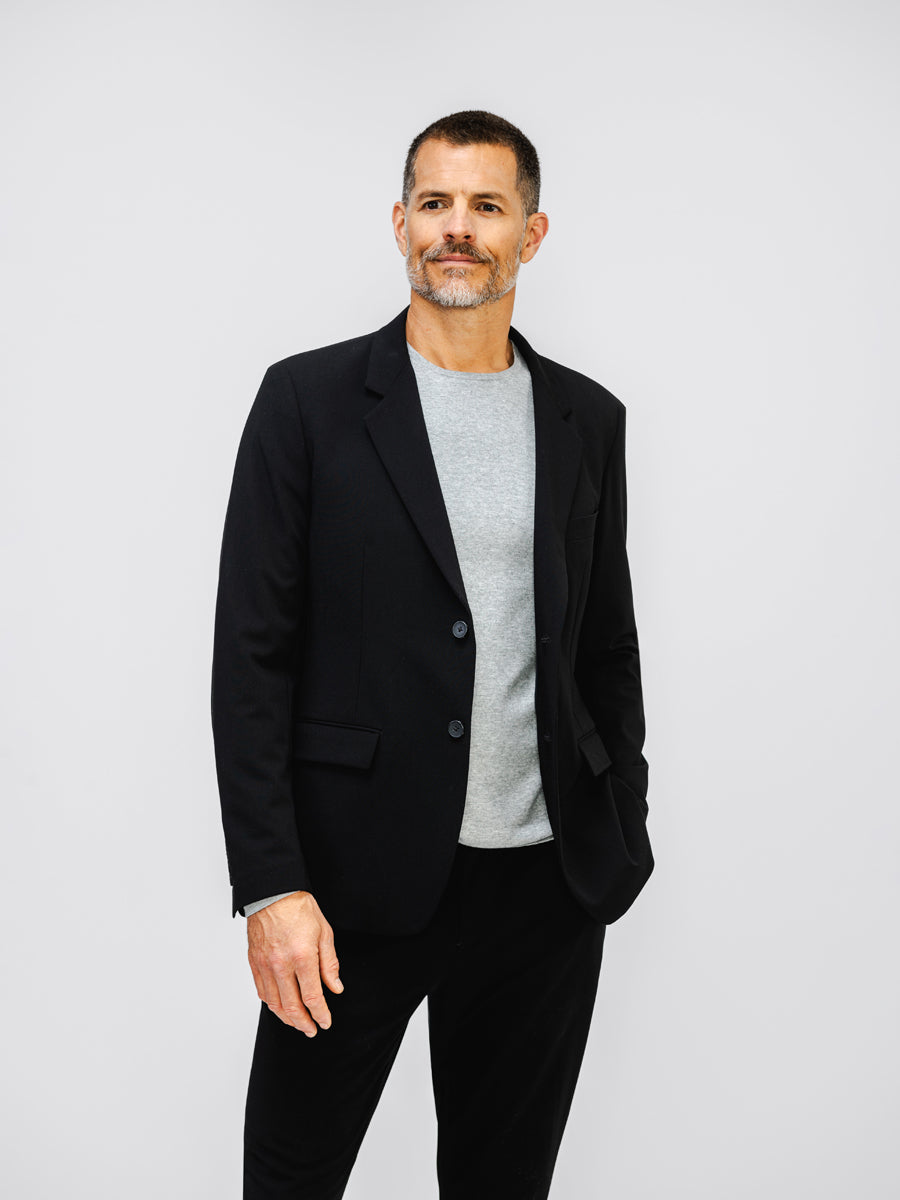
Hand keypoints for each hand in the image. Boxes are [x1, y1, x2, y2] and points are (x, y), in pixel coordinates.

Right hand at [247, 891, 343, 1034]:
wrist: (273, 893)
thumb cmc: (299, 908)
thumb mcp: (324, 932)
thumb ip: (330, 964)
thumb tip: (335, 987)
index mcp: (302, 957)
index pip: (312, 997)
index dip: (320, 1014)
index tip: (325, 1022)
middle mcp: (281, 965)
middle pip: (292, 1006)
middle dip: (304, 1023)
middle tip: (312, 1030)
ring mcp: (265, 965)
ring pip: (274, 1003)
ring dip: (287, 1018)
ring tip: (298, 1023)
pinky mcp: (254, 962)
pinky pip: (261, 991)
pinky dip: (271, 1004)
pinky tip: (280, 1007)